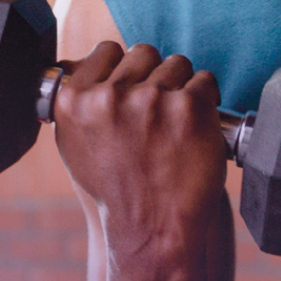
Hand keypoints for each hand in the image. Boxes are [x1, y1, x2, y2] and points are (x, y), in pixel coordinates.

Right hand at [49, 42, 228, 263]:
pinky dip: (206, 102)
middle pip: (143, 52)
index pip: (107, 50)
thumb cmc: (117, 190)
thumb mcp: (75, 144)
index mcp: (75, 99)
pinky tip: (195, 129)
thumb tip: (86, 63)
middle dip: (154, 76)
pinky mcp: (190, 106)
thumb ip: (80, 101)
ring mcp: (151, 99)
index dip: (123, 69)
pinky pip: (205, 81)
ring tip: (176, 125)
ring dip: (181, 88)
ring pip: (177, 64)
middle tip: (157, 112)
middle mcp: (110, 96)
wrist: (153, 229)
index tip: (132, 88)